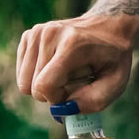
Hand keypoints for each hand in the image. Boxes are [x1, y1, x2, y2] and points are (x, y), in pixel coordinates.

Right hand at [16, 14, 138, 112]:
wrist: (109, 28)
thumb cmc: (114, 59)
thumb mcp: (115, 84)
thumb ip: (93, 102)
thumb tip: (62, 111)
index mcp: (72, 45)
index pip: (44, 86)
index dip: (57, 100)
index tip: (75, 95)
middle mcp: (49, 35)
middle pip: (33, 86)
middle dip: (54, 93)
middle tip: (75, 82)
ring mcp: (36, 33)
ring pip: (25, 81)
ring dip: (47, 84)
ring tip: (68, 73)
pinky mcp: (29, 35)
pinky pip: (23, 72)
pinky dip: (40, 75)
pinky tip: (58, 66)